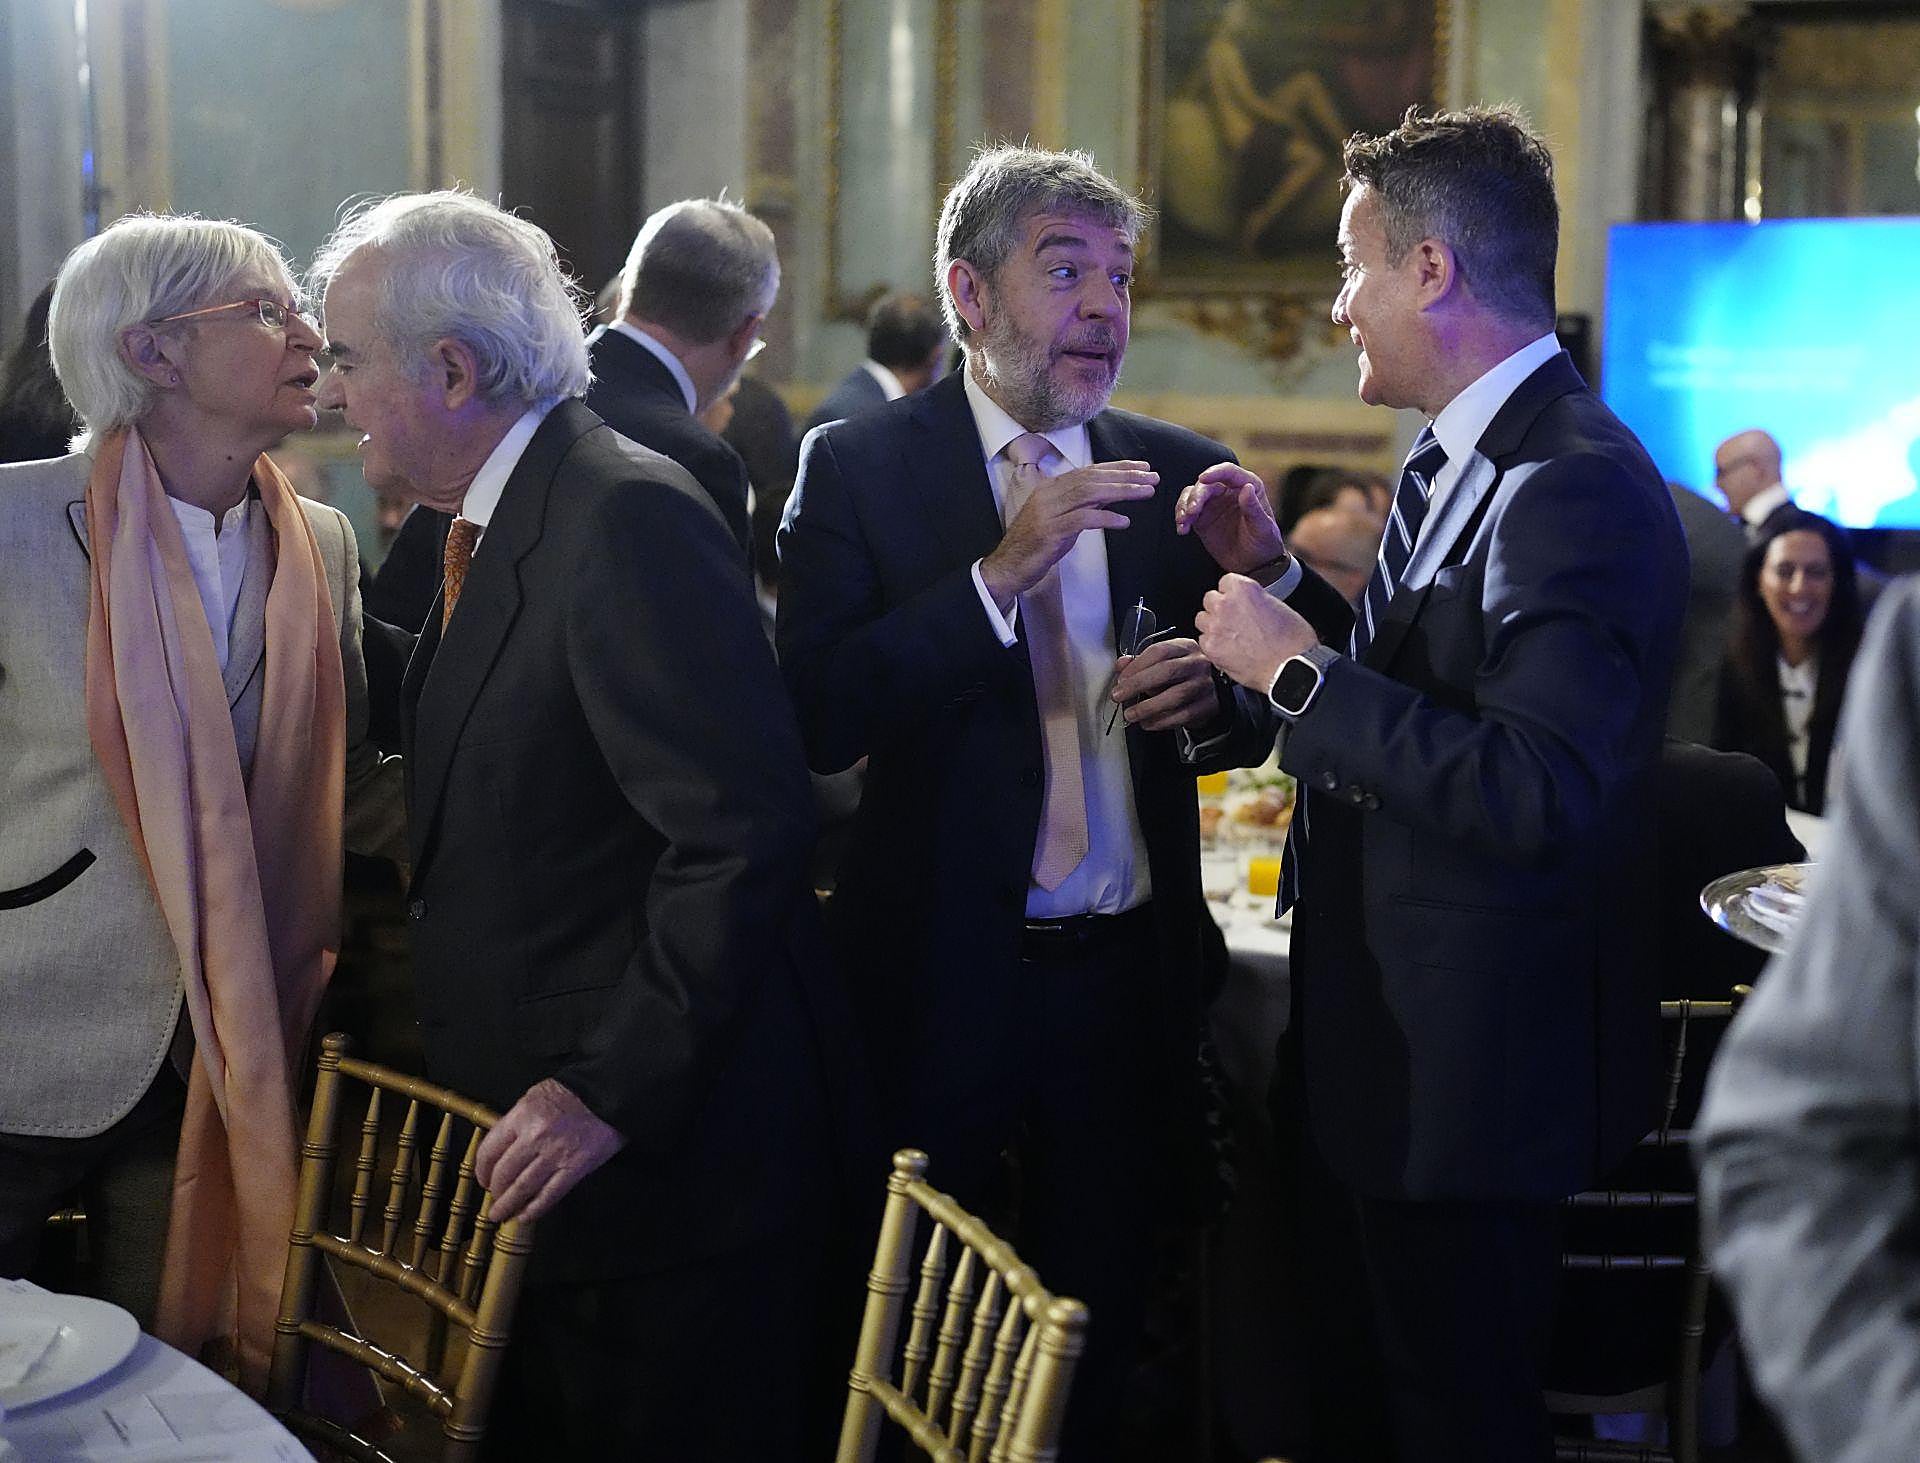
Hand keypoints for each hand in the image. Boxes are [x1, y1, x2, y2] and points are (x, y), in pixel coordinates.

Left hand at [474, 1078, 626, 1222]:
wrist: (610, 1094)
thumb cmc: (573, 1093)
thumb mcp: (534, 1097)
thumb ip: (516, 1122)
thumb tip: (501, 1149)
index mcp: (521, 1116)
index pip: (489, 1151)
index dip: (482, 1170)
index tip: (483, 1179)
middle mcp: (534, 1137)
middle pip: (503, 1174)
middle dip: (495, 1191)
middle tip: (494, 1199)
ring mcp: (555, 1155)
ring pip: (522, 1188)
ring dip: (508, 1205)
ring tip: (501, 1214)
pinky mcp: (575, 1168)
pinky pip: (549, 1195)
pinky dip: (534, 1209)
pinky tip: (525, 1216)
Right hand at [979, 460, 1158, 609]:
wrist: (1008, 567)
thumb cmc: (1036, 545)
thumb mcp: (1062, 520)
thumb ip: (1083, 505)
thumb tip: (1111, 494)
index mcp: (1051, 488)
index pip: (1089, 471)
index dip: (1117, 467)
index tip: (1142, 468)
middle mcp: (1049, 494)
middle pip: (1093, 479)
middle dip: (1125, 476)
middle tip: (1152, 477)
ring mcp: (1048, 512)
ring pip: (1090, 493)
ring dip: (1121, 491)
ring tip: (1145, 492)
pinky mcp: (1050, 531)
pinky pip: (1083, 519)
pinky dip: (1106, 518)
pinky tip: (1124, 522)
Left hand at [1111, 637, 1220, 731]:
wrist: (1213, 689)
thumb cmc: (1182, 674)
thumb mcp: (1164, 661)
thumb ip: (1141, 662)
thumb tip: (1121, 665)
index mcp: (1185, 647)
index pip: (1159, 652)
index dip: (1137, 665)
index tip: (1121, 679)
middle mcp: (1198, 664)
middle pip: (1167, 671)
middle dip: (1138, 684)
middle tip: (1119, 695)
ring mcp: (1205, 685)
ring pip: (1176, 696)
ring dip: (1148, 707)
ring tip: (1131, 714)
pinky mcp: (1208, 706)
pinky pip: (1183, 716)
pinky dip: (1161, 722)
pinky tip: (1147, 722)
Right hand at [1175, 463, 1287, 575]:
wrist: (1254, 565)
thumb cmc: (1264, 543)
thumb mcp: (1263, 527)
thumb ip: (1254, 508)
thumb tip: (1247, 487)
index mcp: (1248, 486)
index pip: (1229, 472)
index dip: (1215, 472)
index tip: (1203, 479)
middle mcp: (1228, 491)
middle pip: (1206, 484)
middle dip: (1196, 496)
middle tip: (1192, 512)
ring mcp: (1214, 504)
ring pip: (1193, 494)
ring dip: (1185, 505)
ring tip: (1184, 521)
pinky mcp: (1202, 518)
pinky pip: (1187, 511)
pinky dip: (1181, 517)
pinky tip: (1182, 529)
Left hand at [1196, 574, 1319, 691]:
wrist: (1291, 668)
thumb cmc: (1293, 641)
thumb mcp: (1278, 606)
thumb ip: (1256, 600)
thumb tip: (1248, 605)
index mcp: (1244, 589)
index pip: (1225, 581)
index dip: (1232, 593)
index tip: (1237, 602)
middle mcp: (1226, 604)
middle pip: (1210, 599)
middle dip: (1219, 609)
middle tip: (1233, 621)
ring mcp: (1216, 626)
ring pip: (1202, 619)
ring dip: (1212, 625)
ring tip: (1229, 636)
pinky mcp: (1211, 647)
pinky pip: (1202, 641)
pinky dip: (1212, 645)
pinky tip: (1227, 650)